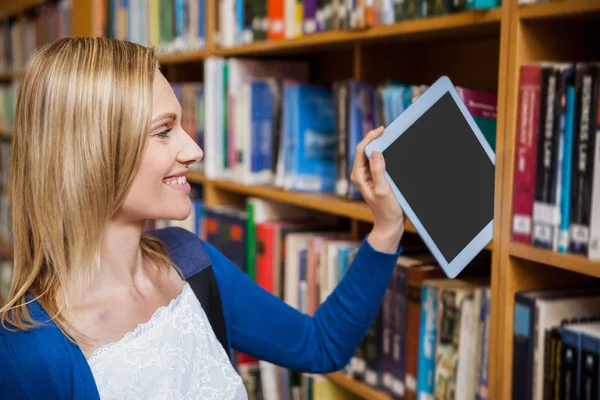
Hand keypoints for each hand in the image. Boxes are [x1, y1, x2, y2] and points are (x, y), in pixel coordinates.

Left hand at [351, 126, 404, 252]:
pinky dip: (384, 154)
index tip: (382, 130)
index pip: (361, 150)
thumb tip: (374, 152)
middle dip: (375, 138)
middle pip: (365, 150)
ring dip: (380, 145)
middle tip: (387, 130)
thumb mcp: (383, 190)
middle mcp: (361, 174)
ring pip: (372, 155)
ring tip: (389, 136)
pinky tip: (392, 150)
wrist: (389, 224)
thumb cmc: (386, 210)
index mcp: (359, 176)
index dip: (370, 137)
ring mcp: (368, 176)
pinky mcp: (376, 178)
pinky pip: (378, 162)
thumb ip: (378, 171)